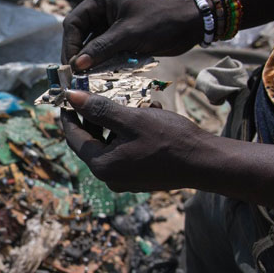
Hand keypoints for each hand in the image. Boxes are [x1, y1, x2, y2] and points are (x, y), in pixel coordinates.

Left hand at [60, 90, 211, 191]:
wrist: (206, 163)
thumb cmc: (170, 140)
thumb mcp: (132, 119)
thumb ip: (99, 109)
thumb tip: (71, 96)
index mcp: (102, 165)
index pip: (73, 137)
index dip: (69, 114)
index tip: (67, 96)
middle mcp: (109, 177)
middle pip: (91, 141)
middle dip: (95, 116)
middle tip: (97, 92)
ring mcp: (124, 180)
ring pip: (110, 143)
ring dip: (115, 122)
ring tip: (129, 102)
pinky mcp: (139, 177)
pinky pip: (125, 151)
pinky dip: (129, 133)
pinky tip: (145, 115)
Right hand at [61, 0, 204, 70]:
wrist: (192, 22)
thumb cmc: (161, 20)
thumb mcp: (129, 34)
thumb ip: (101, 48)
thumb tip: (76, 66)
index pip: (74, 23)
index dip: (70, 45)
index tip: (71, 66)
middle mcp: (102, 7)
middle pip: (80, 34)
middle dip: (78, 54)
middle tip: (75, 76)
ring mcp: (111, 21)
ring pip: (91, 44)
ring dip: (89, 60)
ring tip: (85, 78)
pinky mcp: (121, 34)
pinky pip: (104, 49)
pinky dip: (101, 61)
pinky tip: (98, 75)